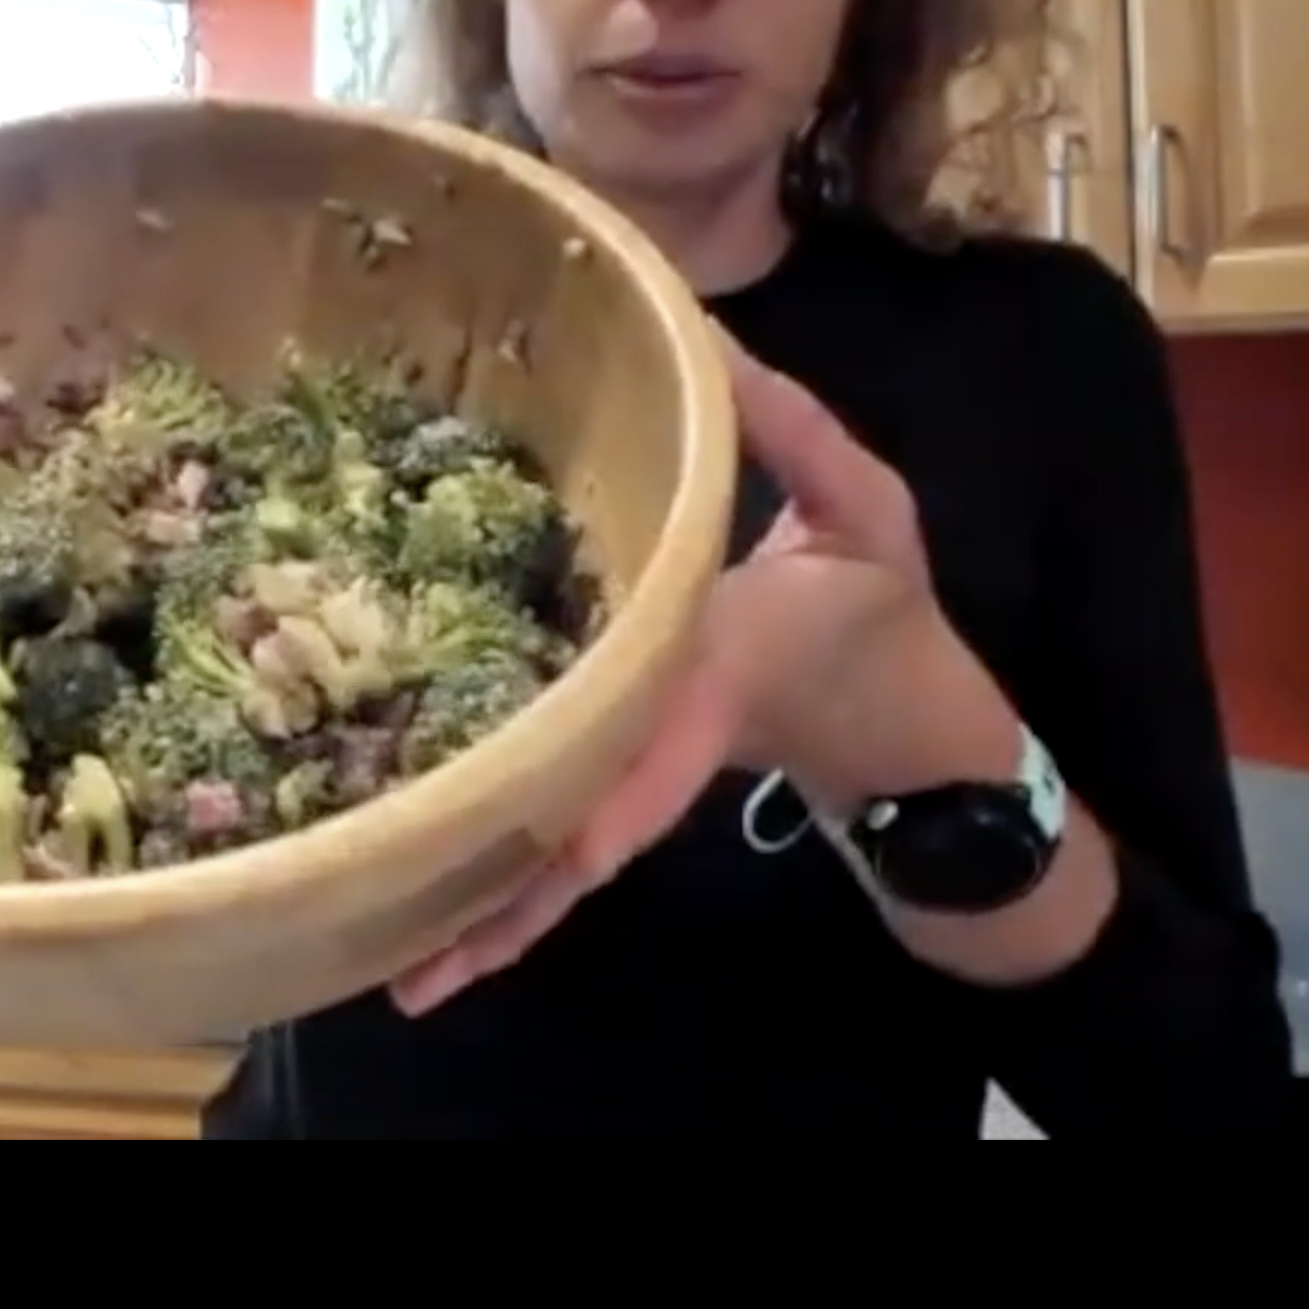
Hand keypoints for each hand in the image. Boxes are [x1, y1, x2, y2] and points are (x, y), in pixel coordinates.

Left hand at [389, 327, 985, 1016]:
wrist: (916, 719)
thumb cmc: (886, 607)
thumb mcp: (865, 503)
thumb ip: (787, 424)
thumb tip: (703, 333)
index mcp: (716, 669)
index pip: (654, 735)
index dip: (601, 790)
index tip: (548, 848)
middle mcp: (666, 738)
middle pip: (576, 833)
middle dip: (498, 900)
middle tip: (403, 964)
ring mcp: (644, 777)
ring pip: (560, 863)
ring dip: (484, 921)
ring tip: (393, 976)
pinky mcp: (626, 784)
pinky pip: (557, 843)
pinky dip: (500, 890)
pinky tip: (424, 933)